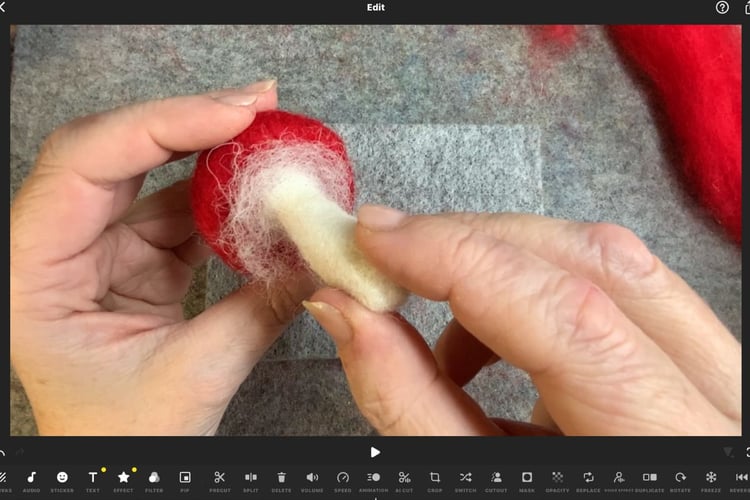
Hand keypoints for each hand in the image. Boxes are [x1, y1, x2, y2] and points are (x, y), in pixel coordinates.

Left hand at [11, 81, 313, 434]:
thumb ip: (261, 308)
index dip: (162, 126)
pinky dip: (223, 200)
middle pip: (117, 151)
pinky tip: (260, 190)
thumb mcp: (193, 375)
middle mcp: (55, 245)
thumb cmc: (120, 436)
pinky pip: (181, 211)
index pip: (85, 163)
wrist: (115, 463)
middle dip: (192, 121)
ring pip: (153, 175)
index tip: (235, 115)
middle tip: (261, 103)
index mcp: (33, 270)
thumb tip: (321, 256)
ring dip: (213, 155)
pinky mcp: (135, 258)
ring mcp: (98, 247)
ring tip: (270, 140)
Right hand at [305, 205, 740, 434]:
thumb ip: (410, 401)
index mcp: (672, 448)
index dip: (459, 259)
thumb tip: (348, 311)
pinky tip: (489, 347)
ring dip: (504, 271)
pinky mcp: (689, 364)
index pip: (569, 316)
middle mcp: (717, 403)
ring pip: (613, 267)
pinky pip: (618, 291)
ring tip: (440, 334)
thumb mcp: (477, 490)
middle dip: (475, 246)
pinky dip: (535, 296)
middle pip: (598, 266)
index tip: (379, 238)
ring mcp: (716, 377)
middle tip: (391, 255)